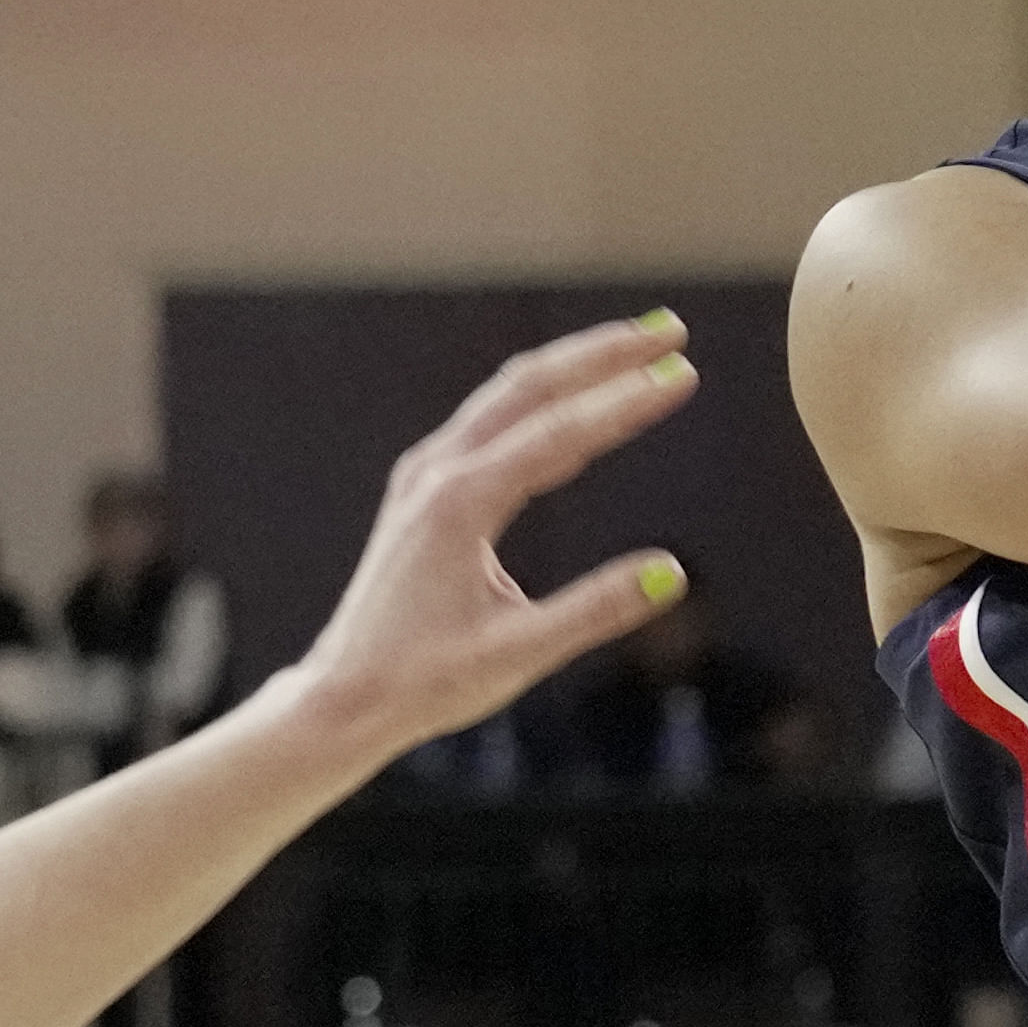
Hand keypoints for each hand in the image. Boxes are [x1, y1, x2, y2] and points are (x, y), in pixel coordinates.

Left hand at [278, 319, 697, 771]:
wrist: (343, 696)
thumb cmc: (425, 682)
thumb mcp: (518, 654)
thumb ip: (596, 610)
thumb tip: (674, 573)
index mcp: (460, 504)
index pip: (559, 433)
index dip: (626, 402)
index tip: (684, 374)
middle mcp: (437, 471)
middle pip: (530, 387)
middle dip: (603, 354)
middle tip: (671, 330)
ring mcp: (425, 474)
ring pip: (507, 397)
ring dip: (573, 368)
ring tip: (637, 349)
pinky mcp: (423, 489)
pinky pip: (490, 424)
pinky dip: (541, 401)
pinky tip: (575, 403)